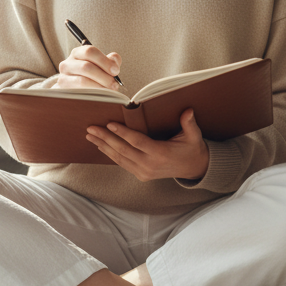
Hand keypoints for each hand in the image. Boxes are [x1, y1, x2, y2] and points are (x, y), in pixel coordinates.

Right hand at [54, 44, 121, 90]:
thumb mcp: (103, 64)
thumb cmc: (93, 74)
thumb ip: (112, 60)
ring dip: (99, 87)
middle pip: (86, 66)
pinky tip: (99, 96)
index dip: (105, 61)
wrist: (76, 89)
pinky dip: (91, 95)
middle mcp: (67, 63)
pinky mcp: (62, 91)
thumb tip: (114, 63)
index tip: (116, 71)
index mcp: (78, 53)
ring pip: (82, 81)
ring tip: (109, 91)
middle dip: (104, 76)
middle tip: (114, 85)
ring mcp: (63, 78)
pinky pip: (78, 93)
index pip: (90, 51)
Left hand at [86, 108, 208, 181]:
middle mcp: (150, 165)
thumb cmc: (192, 148)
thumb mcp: (194, 136)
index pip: (137, 142)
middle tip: (91, 128)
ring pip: (119, 158)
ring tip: (90, 136)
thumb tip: (188, 111)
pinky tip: (101, 146)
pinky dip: (110, 154)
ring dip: (103, 146)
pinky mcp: (141, 175)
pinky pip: (122, 163)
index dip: (123, 133)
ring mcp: (144, 172)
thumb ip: (189, 123)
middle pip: (123, 150)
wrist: (194, 169)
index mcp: (161, 154)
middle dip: (105, 138)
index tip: (110, 124)